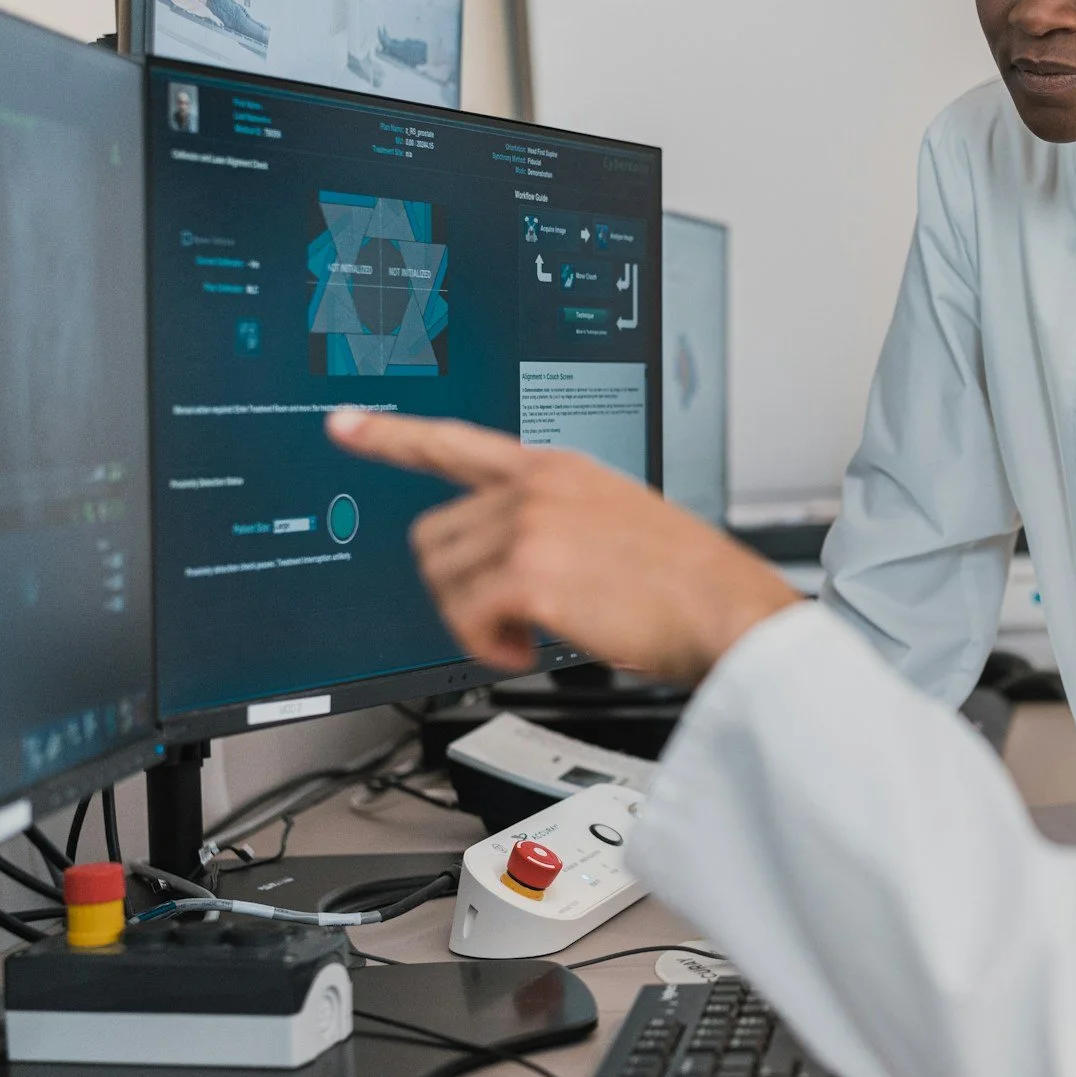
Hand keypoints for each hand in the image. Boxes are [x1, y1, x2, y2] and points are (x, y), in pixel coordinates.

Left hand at [327, 411, 800, 683]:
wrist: (729, 612)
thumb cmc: (690, 583)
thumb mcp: (621, 519)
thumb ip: (558, 518)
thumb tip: (506, 558)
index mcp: (558, 468)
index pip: (457, 442)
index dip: (391, 436)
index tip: (346, 426)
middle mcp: (538, 486)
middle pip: (434, 535)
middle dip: (457, 586)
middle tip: (504, 616)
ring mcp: (531, 524)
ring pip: (441, 580)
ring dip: (473, 621)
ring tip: (526, 634)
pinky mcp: (529, 572)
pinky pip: (464, 617)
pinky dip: (487, 647)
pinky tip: (525, 651)